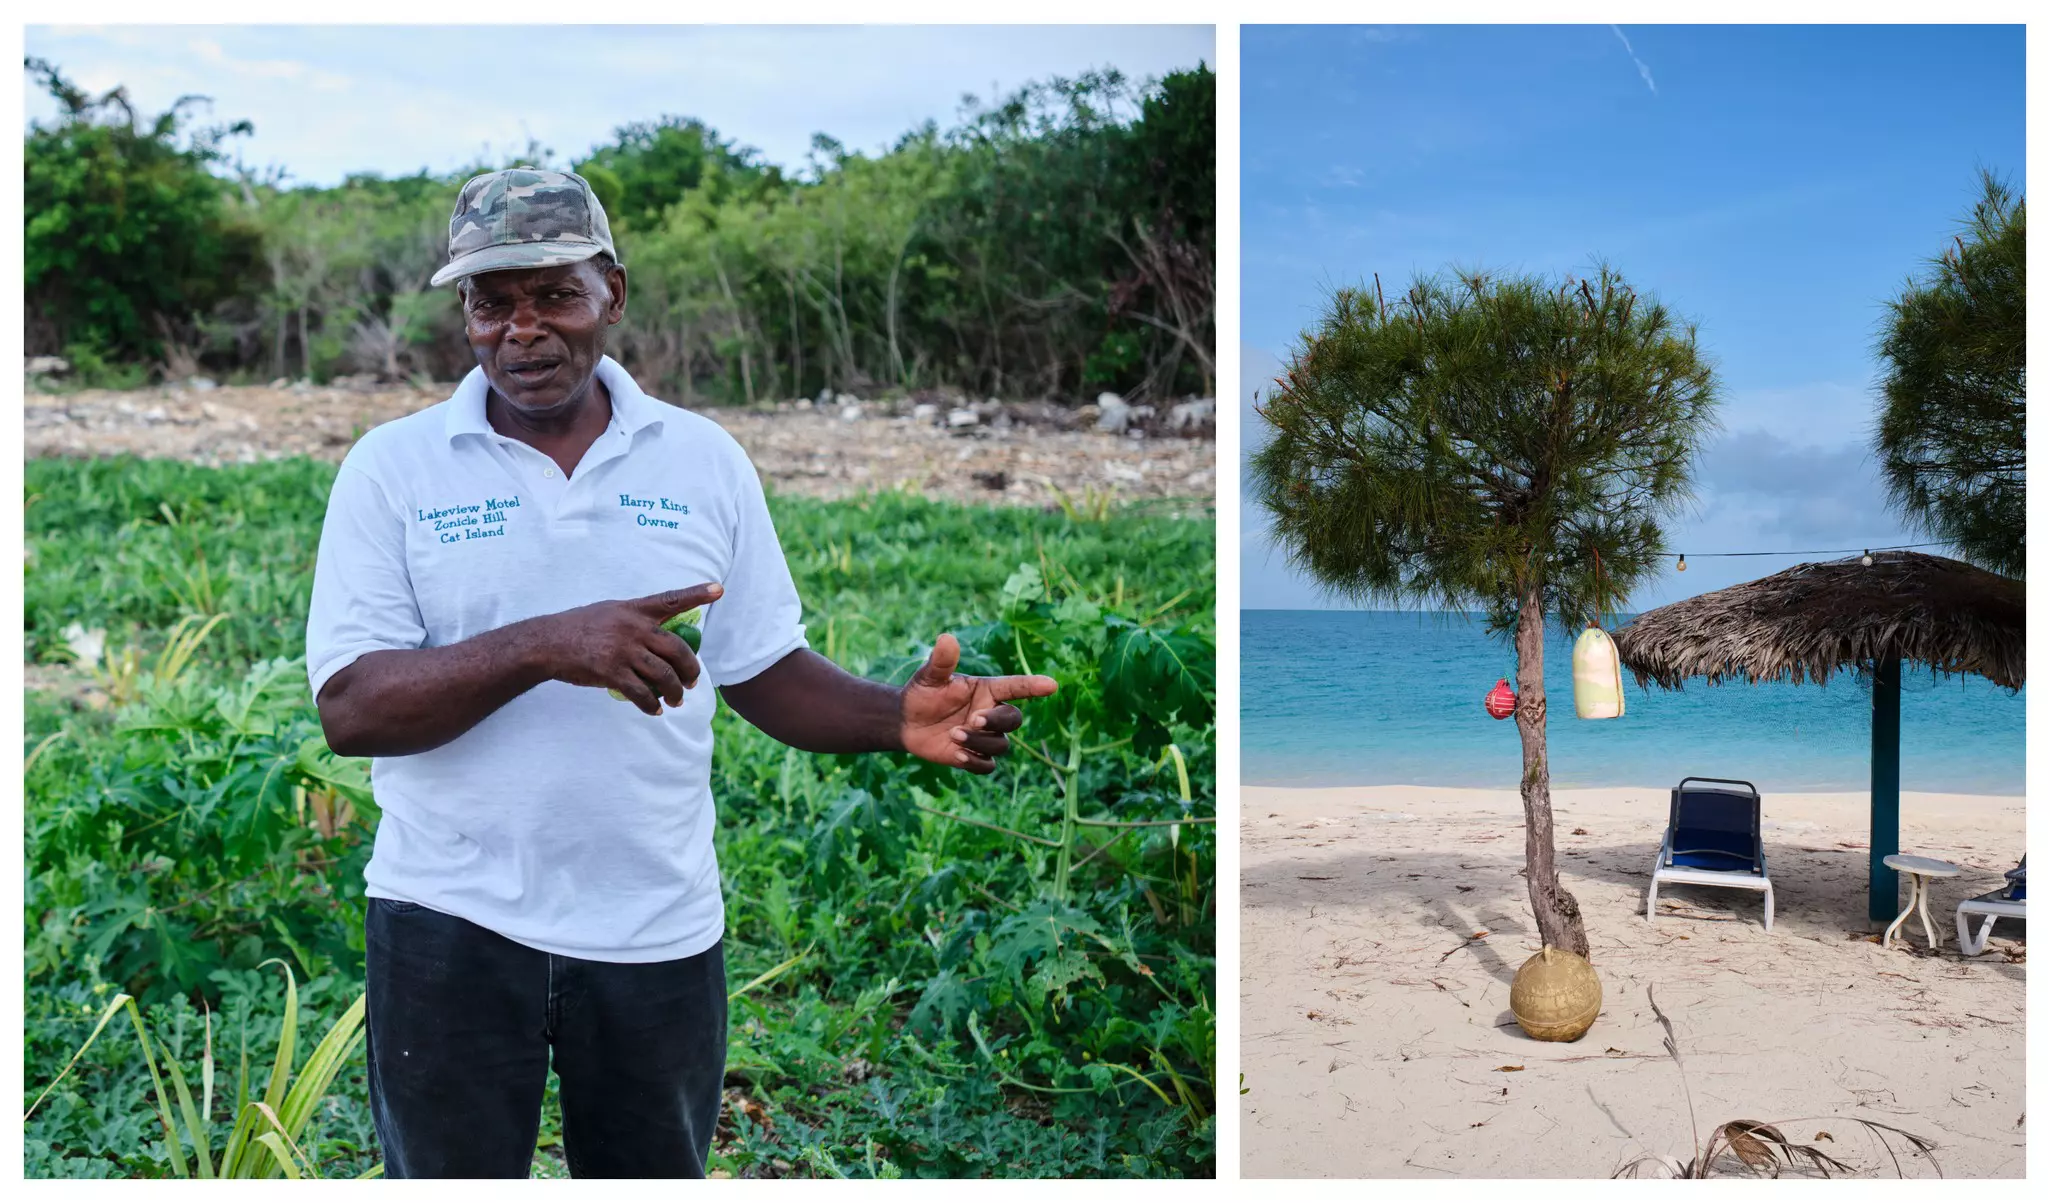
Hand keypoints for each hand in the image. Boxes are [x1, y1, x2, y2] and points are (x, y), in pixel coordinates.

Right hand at [534, 583, 721, 714]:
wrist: (547, 643)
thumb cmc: (580, 628)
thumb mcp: (610, 612)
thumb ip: (636, 619)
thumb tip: (662, 636)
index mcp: (634, 610)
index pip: (670, 600)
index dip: (696, 594)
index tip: (718, 589)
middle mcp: (633, 627)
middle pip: (677, 649)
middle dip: (691, 669)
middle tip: (692, 681)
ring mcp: (623, 650)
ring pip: (664, 675)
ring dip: (675, 692)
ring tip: (677, 700)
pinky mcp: (612, 671)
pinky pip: (641, 693)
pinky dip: (652, 704)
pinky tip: (655, 709)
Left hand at [900, 633, 1057, 773]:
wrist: (906, 721)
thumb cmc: (922, 693)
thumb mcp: (929, 676)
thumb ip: (941, 661)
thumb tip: (946, 638)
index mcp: (987, 690)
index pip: (1016, 687)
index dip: (1034, 686)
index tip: (1051, 685)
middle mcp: (990, 713)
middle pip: (1014, 719)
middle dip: (997, 721)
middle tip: (973, 719)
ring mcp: (984, 736)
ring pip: (1001, 745)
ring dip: (980, 742)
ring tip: (953, 735)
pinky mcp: (973, 756)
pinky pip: (987, 766)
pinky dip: (976, 762)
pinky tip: (957, 754)